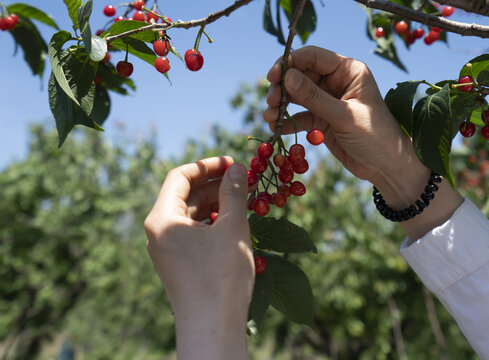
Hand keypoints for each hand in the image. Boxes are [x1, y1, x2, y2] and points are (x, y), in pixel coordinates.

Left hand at [144, 156, 251, 359]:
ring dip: (215, 203)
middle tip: (244, 180)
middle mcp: (158, 232)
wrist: (211, 328)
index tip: (232, 163)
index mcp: (162, 218)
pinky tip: (234, 222)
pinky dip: (212, 222)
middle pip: (184, 195)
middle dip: (214, 185)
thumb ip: (234, 193)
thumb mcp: (232, 228)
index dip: (207, 166)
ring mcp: (166, 250)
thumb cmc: (221, 276)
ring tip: (244, 199)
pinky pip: (193, 233)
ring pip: (190, 214)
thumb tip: (238, 168)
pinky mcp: (177, 264)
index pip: (180, 176)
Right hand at [264, 45, 416, 183]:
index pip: (313, 57)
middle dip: (282, 86)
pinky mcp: (322, 120)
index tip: (273, 76)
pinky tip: (276, 127)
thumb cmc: (375, 136)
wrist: (386, 167)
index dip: (290, 62)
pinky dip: (287, 120)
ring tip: (270, 116)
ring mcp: (328, 101)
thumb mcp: (344, 115)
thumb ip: (314, 97)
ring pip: (296, 95)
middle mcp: (337, 82)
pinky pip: (299, 115)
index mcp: (348, 71)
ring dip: (280, 104)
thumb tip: (286, 77)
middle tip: (271, 101)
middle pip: (300, 75)